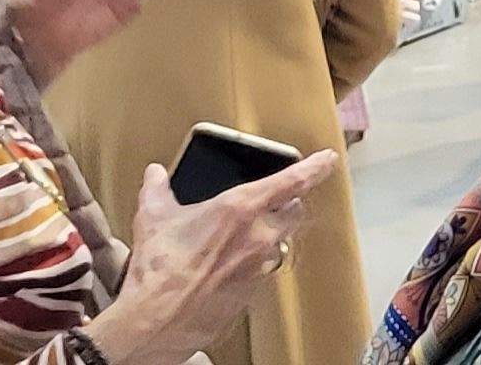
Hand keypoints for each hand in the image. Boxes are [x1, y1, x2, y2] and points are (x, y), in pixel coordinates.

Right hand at [86, 152, 337, 362]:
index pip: (291, 182)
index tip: (327, 160)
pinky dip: (251, 265)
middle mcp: (258, 238)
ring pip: (279, 245)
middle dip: (290, 204)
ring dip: (269, 237)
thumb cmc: (159, 269)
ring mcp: (258, 268)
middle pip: (293, 214)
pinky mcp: (251, 294)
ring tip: (246, 235)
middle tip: (279, 199)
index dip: (314, 168)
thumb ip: (157, 190)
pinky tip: (228, 266)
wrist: (157, 320)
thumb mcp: (153, 218)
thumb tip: (154, 175)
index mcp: (240, 209)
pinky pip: (261, 272)